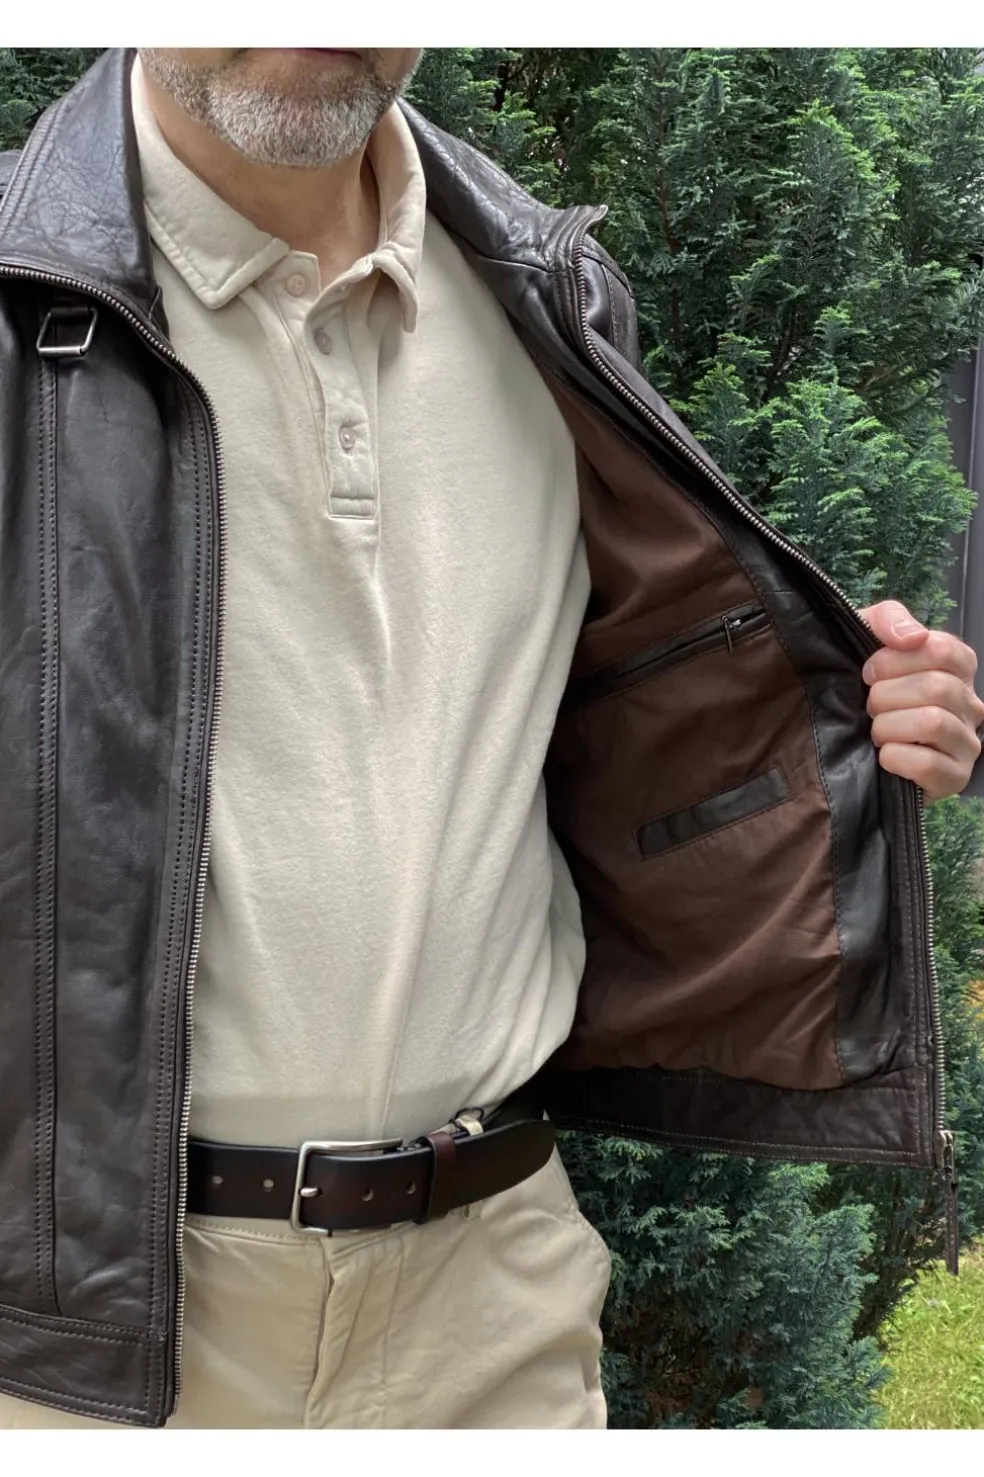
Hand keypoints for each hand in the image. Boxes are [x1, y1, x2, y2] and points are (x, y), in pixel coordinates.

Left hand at [860, 600, 983, 800]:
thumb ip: (889, 619)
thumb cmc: (864, 690)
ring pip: (933, 722)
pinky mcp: (953, 778)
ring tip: (876, 732)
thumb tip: (913, 636)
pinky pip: (926, 764)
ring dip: (887, 726)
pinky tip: (884, 757)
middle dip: (886, 696)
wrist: (842, 746)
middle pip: (937, 687)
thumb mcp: (867, 640)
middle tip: (869, 707)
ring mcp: (967, 743)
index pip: (942, 650)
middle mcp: (971, 704)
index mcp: (957, 668)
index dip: (895, 659)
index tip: (869, 673)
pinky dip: (893, 758)